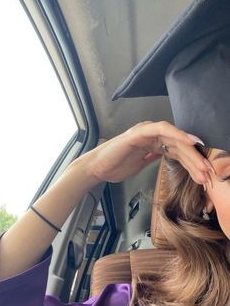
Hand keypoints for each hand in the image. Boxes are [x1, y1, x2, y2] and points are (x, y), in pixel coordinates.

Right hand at [85, 120, 212, 183]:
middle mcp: (152, 134)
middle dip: (195, 160)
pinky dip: (176, 135)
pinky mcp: (140, 132)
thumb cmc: (115, 166)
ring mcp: (146, 132)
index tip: (203, 174)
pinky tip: (189, 143)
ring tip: (202, 165)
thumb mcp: (140, 163)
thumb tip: (167, 156)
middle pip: (180, 145)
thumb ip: (153, 156)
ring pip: (174, 138)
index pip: (177, 151)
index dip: (192, 162)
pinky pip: (162, 130)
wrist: (97, 168)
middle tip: (207, 173)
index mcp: (153, 142)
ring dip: (190, 152)